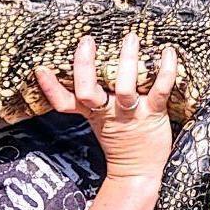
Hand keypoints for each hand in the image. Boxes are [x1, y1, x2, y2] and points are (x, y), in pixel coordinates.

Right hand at [34, 31, 180, 182]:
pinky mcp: (154, 114)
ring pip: (124, 87)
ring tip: (130, 39)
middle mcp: (109, 112)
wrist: (139, 170)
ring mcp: (131, 113)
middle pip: (88, 92)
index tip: (41, 69)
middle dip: (85, 66)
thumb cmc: (120, 139)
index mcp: (93, 112)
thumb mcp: (99, 119)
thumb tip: (83, 67)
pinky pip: (160, 90)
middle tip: (87, 41)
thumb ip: (91, 98)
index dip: (51, 88)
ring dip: (127, 61)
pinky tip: (168, 52)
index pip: (65, 102)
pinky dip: (166, 71)